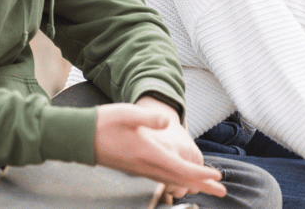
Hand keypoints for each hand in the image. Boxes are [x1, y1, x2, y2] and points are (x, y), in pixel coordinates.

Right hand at [94, 99, 225, 198]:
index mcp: (147, 152)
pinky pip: (162, 178)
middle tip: (223, 191)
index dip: (200, 173)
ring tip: (208, 187)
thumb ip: (148, 119)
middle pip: (180, 179)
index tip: (217, 176)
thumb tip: (166, 122)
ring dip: (191, 184)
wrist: (81, 137)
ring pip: (172, 180)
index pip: (179, 167)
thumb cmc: (104, 123)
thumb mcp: (127, 113)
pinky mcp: (136, 168)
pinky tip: (181, 180)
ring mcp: (140, 169)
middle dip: (202, 184)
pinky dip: (177, 180)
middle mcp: (146, 165)